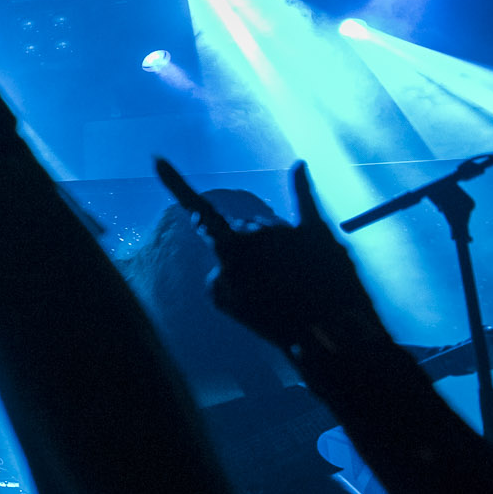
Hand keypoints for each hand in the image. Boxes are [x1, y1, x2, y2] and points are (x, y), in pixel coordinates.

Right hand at [155, 159, 379, 356]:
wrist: (332, 332)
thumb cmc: (275, 321)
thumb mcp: (228, 304)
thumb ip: (219, 273)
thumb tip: (233, 258)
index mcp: (232, 249)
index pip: (199, 214)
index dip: (177, 186)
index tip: (160, 160)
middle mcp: (258, 230)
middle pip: (242, 230)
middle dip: (244, 249)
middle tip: (261, 284)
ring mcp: (289, 229)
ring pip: (269, 229)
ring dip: (271, 248)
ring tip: (289, 283)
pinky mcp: (319, 232)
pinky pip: (306, 202)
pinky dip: (301, 183)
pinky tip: (299, 166)